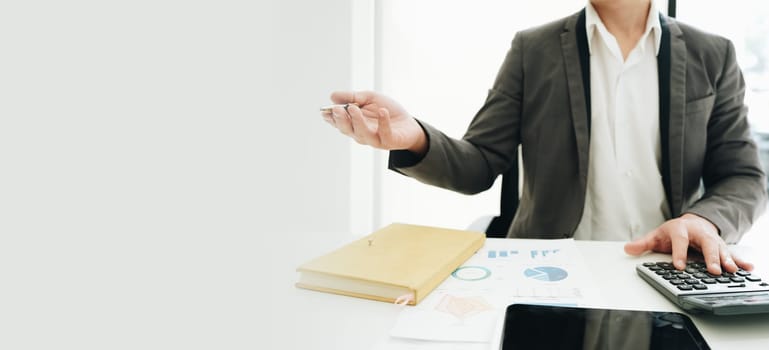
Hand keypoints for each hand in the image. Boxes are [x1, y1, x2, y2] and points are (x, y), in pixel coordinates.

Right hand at [321, 91, 426, 153]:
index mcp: (354, 124)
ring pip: (363, 134)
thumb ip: (353, 97)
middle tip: (337, 109)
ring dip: (357, 121)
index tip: (324, 111)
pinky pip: (384, 134)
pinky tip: (382, 112)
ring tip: (354, 108)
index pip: (339, 123)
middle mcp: (361, 134)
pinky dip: (383, 123)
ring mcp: (374, 139)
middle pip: (348, 130)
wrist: (408, 123)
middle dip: (341, 120)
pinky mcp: (389, 142)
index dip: (331, 118)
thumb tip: (332, 96)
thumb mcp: (369, 98)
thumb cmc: (386, 111)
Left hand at [624, 213, 752, 274]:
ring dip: (726, 260)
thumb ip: (643, 243)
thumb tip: (627, 248)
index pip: (679, 241)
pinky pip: (732, 253)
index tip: (679, 266)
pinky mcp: (721, 246)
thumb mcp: (657, 235)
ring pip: (721, 248)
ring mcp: (712, 239)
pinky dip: (740, 260)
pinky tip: (747, 268)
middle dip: (710, 257)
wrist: (692, 223)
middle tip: (712, 270)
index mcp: (681, 229)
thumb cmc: (674, 231)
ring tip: (731, 271)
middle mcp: (699, 233)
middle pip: (706, 243)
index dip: (679, 253)